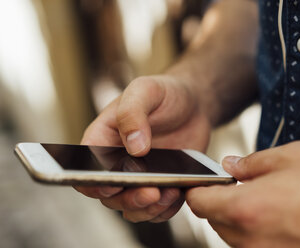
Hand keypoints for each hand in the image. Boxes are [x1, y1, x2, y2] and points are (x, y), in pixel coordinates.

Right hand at [76, 75, 210, 222]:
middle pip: (110, 196)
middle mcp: (117, 163)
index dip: (92, 183)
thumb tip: (134, 147)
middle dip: (129, 199)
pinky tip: (178, 193)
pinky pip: (158, 208)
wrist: (193, 102)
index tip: (111, 186)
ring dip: (149, 208)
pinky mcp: (161, 184)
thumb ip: (133, 113)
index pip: (86, 169)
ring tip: (169, 193)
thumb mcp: (145, 90)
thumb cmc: (164, 93)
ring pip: (133, 207)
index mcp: (103, 140)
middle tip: (151, 192)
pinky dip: (166, 208)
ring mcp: (139, 176)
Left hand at [186, 141, 299, 246]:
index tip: (202, 181)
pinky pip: (252, 245)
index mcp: (246, 207)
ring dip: (234, 216)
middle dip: (216, 201)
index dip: (196, 190)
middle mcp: (250, 238)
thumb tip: (230, 165)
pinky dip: (253, 229)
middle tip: (234, 184)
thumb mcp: (291, 157)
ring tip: (259, 197)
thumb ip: (252, 163)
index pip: (199, 203)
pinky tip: (274, 214)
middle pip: (213, 220)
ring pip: (231, 235)